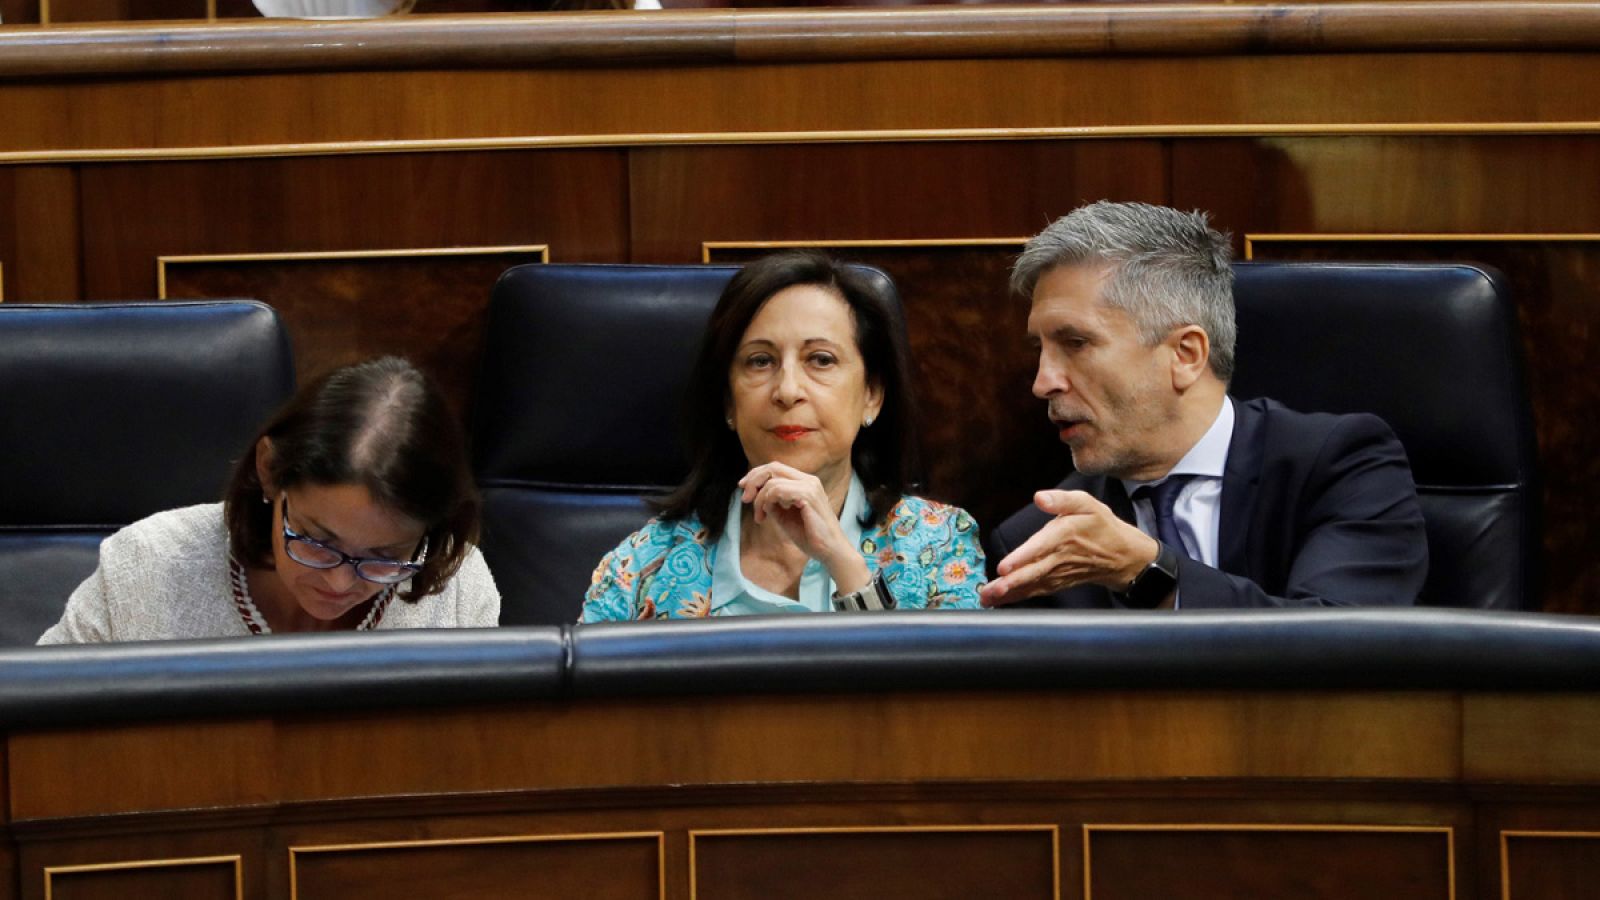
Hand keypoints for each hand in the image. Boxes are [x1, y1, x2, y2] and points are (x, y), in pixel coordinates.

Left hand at [738, 462, 870, 591]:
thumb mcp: (785, 516)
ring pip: (772, 481)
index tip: (743, 488)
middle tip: (745, 499)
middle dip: (753, 481)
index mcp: (805, 482)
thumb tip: (755, 494)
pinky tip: (770, 515)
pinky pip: (777, 490)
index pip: (776, 468)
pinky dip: (768, 502)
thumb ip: (773, 502)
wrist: (829, 551)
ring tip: (761, 517)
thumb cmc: (810, 536)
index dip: (756, 475)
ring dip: (760, 499)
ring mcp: (809, 486)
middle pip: (772, 467)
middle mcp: (808, 480)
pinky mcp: (808, 495)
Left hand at [979, 490, 1159, 606]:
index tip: (1004, 567)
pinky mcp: (1057, 583)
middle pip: (1033, 572)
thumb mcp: (1087, 504)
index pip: (1040, 548)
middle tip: (991, 590)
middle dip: (1011, 582)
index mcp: (1064, 535)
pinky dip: (1018, 598)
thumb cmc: (1101, 526)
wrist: (1121, 556)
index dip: (1022, 558)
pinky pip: (1036, 591)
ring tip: (988, 598)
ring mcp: (1058, 573)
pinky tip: (999, 602)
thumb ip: (1062, 499)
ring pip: (1032, 584)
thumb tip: (1040, 497)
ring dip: (1010, 593)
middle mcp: (1059, 557)